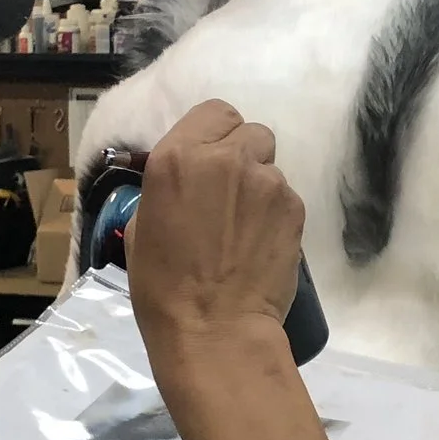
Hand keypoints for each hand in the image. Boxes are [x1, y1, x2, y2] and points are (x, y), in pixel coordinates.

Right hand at [125, 100, 303, 354]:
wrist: (215, 328)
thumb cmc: (163, 286)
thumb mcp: (144, 226)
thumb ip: (171, 186)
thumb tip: (190, 181)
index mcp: (178, 157)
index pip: (214, 112)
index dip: (215, 133)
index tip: (209, 159)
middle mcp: (226, 157)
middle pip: (250, 132)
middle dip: (242, 156)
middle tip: (230, 194)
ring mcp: (267, 181)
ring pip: (270, 166)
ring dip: (259, 188)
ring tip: (245, 228)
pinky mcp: (295, 207)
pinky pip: (286, 197)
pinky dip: (276, 214)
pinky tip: (260, 244)